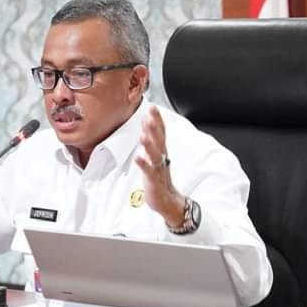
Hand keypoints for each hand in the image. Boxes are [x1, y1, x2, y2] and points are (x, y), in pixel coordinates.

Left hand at [133, 105, 184, 225]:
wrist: (168, 200)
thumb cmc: (159, 177)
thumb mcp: (156, 157)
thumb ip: (151, 141)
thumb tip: (146, 124)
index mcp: (162, 151)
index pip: (161, 132)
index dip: (157, 120)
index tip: (152, 107)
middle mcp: (162, 158)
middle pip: (159, 140)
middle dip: (154, 128)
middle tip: (149, 116)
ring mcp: (158, 169)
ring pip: (155, 155)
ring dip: (149, 145)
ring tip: (143, 135)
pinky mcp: (154, 180)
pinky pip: (149, 171)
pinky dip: (144, 164)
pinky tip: (138, 157)